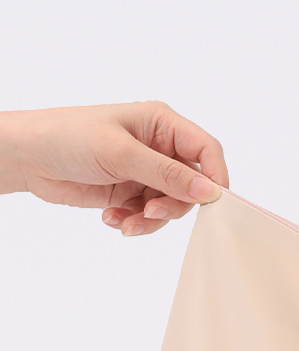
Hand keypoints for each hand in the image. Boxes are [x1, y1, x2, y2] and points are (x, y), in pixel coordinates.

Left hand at [0, 100, 227, 236]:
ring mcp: (145, 172)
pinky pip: (148, 217)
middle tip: (150, 213)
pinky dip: (134, 223)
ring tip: (125, 221)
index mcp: (162, 124)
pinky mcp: (131, 193)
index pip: (206, 151)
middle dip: (172, 206)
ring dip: (150, 220)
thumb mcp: (122, 154)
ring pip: (170, 207)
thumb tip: (209, 192)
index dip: (215, 178)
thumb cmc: (68, 137)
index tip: (211, 204)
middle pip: (191, 186)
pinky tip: (111, 218)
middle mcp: (158, 147)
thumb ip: (168, 174)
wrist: (28, 157)